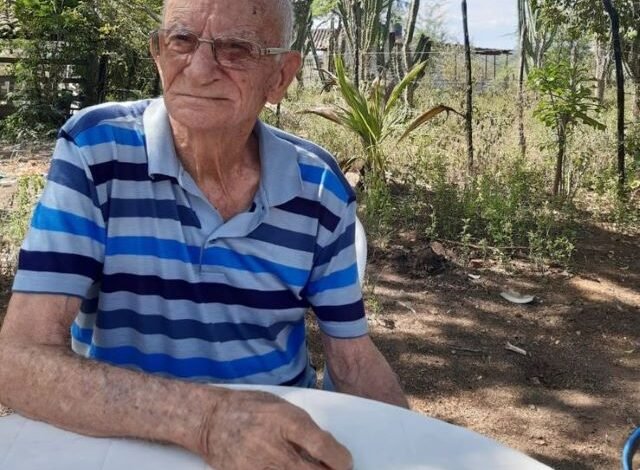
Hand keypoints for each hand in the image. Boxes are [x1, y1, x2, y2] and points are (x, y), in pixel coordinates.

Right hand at [199, 389, 352, 469]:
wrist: (211, 419)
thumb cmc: (250, 408)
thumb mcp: (282, 407)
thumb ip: (305, 428)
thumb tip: (330, 450)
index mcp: (285, 420)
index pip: (322, 446)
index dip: (340, 459)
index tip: (345, 463)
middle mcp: (273, 445)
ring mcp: (257, 465)